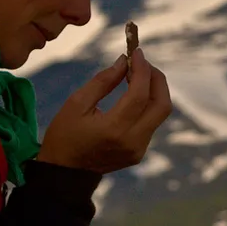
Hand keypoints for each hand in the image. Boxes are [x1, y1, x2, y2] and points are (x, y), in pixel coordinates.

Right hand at [37, 48, 172, 173]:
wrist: (64, 174)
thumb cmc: (64, 136)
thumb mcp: (76, 103)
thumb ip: (103, 81)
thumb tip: (124, 61)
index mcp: (114, 129)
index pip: (140, 93)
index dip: (142, 69)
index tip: (137, 51)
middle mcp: (132, 141)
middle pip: (162, 104)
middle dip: (156, 78)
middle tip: (142, 63)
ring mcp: (138, 149)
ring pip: (160, 114)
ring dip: (153, 90)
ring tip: (135, 75)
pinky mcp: (139, 153)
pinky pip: (151, 123)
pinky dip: (147, 104)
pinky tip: (133, 94)